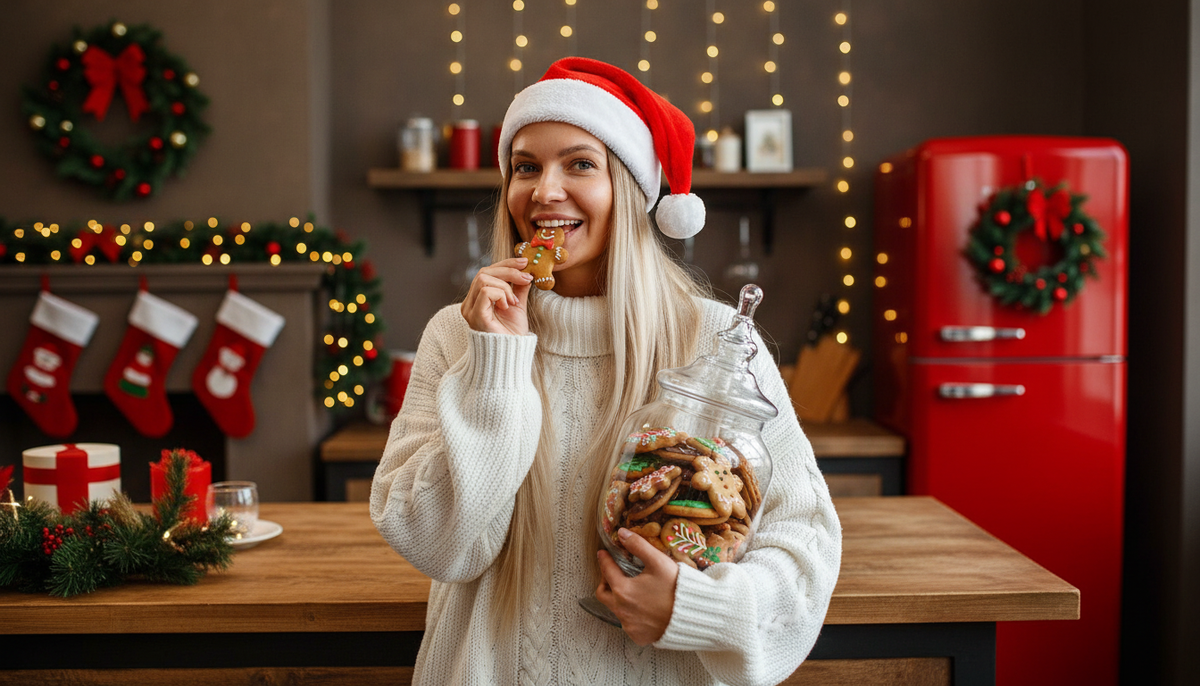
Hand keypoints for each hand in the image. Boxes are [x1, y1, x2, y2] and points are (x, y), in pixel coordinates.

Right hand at [460, 257, 534, 334]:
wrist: (511, 355)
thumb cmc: (511, 334)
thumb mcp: (517, 305)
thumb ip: (518, 288)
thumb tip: (526, 271)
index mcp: (478, 299)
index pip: (487, 271)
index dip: (506, 264)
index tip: (524, 263)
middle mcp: (470, 303)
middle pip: (484, 271)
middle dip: (508, 270)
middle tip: (526, 277)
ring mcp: (470, 309)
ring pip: (483, 278)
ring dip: (504, 286)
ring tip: (513, 301)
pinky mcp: (475, 315)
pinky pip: (485, 291)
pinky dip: (500, 294)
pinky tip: (507, 306)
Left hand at [596, 528, 678, 645]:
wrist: (694, 616)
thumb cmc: (677, 588)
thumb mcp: (658, 562)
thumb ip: (638, 545)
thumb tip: (622, 534)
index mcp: (623, 590)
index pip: (607, 570)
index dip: (604, 559)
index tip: (602, 553)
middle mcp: (622, 610)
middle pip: (603, 594)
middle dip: (605, 581)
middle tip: (612, 573)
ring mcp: (630, 625)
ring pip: (615, 610)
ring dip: (619, 599)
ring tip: (630, 590)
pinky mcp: (638, 636)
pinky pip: (629, 624)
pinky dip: (631, 614)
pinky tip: (642, 608)